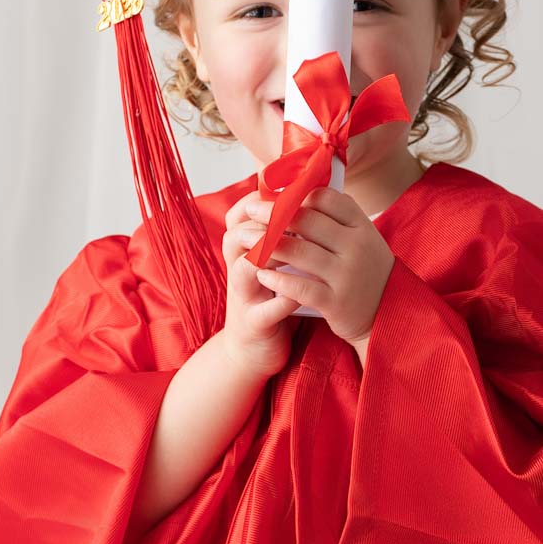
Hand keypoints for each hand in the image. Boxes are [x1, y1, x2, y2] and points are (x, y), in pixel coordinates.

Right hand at [221, 190, 300, 378]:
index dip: (256, 203)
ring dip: (266, 256)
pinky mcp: (253, 324)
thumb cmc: (271, 297)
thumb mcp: (272, 263)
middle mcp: (238, 269)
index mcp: (242, 251)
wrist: (254, 349)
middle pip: (235, 236)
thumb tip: (308, 197)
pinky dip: (281, 301)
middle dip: (262, 224)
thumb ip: (283, 235)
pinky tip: (299, 294)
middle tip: (289, 217)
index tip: (283, 194)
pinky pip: (264, 311)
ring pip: (243, 269)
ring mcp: (243, 297)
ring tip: (291, 249)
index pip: (238, 217)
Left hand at [244, 187, 394, 346]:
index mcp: (361, 226)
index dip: (297, 195)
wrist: (389, 314)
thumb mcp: (361, 237)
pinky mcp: (336, 303)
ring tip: (246, 240)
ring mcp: (346, 275)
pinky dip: (277, 279)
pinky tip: (261, 274)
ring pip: (299, 251)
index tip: (275, 196)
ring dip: (267, 244)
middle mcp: (356, 246)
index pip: (325, 198)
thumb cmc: (366, 269)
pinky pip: (299, 287)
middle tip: (251, 208)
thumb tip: (297, 194)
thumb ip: (335, 218)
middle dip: (273, 213)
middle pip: (307, 220)